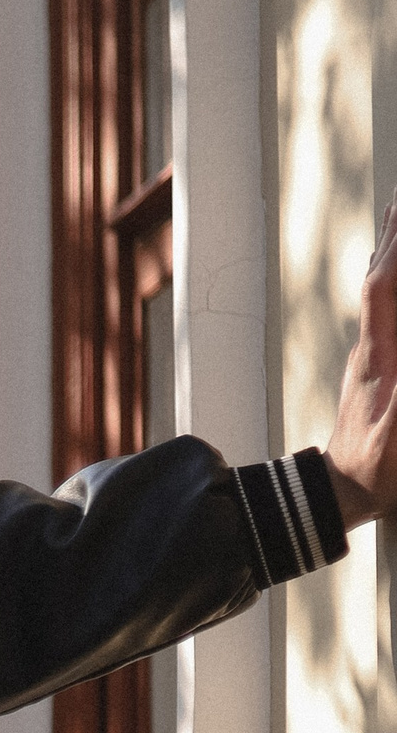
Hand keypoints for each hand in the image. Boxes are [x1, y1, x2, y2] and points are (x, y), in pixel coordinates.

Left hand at [324, 189, 396, 526]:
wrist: (340, 493)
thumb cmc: (377, 468)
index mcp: (380, 358)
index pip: (385, 290)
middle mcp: (370, 349)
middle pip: (379, 280)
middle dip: (395, 239)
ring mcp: (369, 357)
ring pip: (378, 293)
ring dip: (391, 256)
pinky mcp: (372, 368)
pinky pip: (383, 311)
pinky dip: (391, 283)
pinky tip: (393, 278)